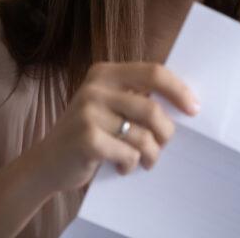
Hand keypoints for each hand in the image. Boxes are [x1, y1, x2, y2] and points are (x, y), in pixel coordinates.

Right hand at [32, 62, 199, 193]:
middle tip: (165, 143)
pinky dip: (131, 164)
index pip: (154, 72)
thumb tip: (185, 102)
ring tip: (146, 159)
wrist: (45, 163)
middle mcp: (96, 87)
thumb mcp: (109, 104)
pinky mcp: (86, 138)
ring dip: (151, 153)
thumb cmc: (89, 132)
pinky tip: (123, 166)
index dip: (178, 90)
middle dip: (166, 131)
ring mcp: (88, 112)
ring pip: (143, 134)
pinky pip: (128, 153)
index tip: (194, 108)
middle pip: (152, 107)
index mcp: (105, 72)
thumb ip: (137, 96)